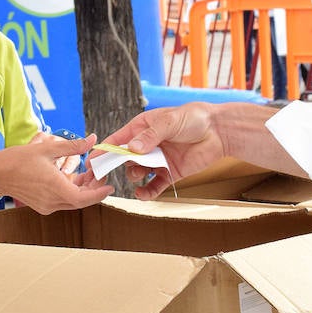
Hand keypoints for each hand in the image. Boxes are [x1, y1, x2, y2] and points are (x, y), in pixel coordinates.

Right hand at [0, 133, 112, 213]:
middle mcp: (52, 201)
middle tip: (99, 173)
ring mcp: (47, 206)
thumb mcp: (47, 148)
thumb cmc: (18, 160)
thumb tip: (91, 139)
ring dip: (83, 189)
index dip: (99, 193)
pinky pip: (63, 201)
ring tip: (89, 173)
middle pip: (80, 200)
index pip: (83, 198)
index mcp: (54, 187)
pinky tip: (74, 177)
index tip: (110, 186)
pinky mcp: (43, 206)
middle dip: (93, 188)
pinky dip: (71, 191)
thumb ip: (72, 146)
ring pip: (72, 201)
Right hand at [101, 103, 225, 199]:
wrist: (219, 131)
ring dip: (134, 175)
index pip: (117, 140)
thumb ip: (150, 136)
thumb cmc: (194, 118)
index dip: (104, 151)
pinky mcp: (170, 172)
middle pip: (124, 159)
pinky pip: (154, 186)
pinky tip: (143, 194)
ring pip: (137, 172)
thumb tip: (132, 149)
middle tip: (104, 176)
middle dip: (114, 167)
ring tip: (140, 173)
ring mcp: (158, 159)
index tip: (92, 161)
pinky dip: (147, 192)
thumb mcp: (169, 121)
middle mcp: (147, 145)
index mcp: (142, 128)